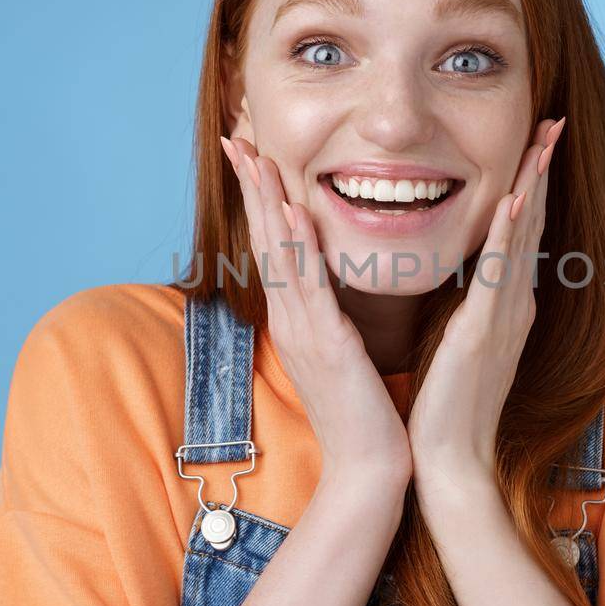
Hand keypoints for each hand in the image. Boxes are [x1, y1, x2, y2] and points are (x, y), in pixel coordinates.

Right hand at [220, 136, 413, 490]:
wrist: (368, 467)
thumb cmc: (362, 413)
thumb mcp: (341, 354)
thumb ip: (330, 318)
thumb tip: (329, 289)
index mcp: (297, 319)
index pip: (275, 247)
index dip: (262, 199)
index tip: (253, 156)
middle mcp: (291, 318)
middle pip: (265, 240)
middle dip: (252, 187)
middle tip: (237, 138)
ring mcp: (303, 330)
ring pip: (279, 254)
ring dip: (266, 202)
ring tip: (255, 157)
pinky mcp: (325, 343)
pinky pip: (309, 286)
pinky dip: (297, 247)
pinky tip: (290, 214)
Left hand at [407, 116, 565, 509]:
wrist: (451, 464)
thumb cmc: (450, 409)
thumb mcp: (464, 344)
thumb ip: (475, 310)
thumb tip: (476, 281)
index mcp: (507, 307)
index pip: (523, 234)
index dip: (532, 186)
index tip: (537, 143)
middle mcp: (516, 305)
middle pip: (533, 225)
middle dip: (542, 171)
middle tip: (553, 122)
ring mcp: (506, 317)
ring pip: (524, 239)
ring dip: (533, 186)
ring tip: (543, 142)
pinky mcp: (485, 333)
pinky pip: (499, 274)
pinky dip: (509, 235)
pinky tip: (515, 201)